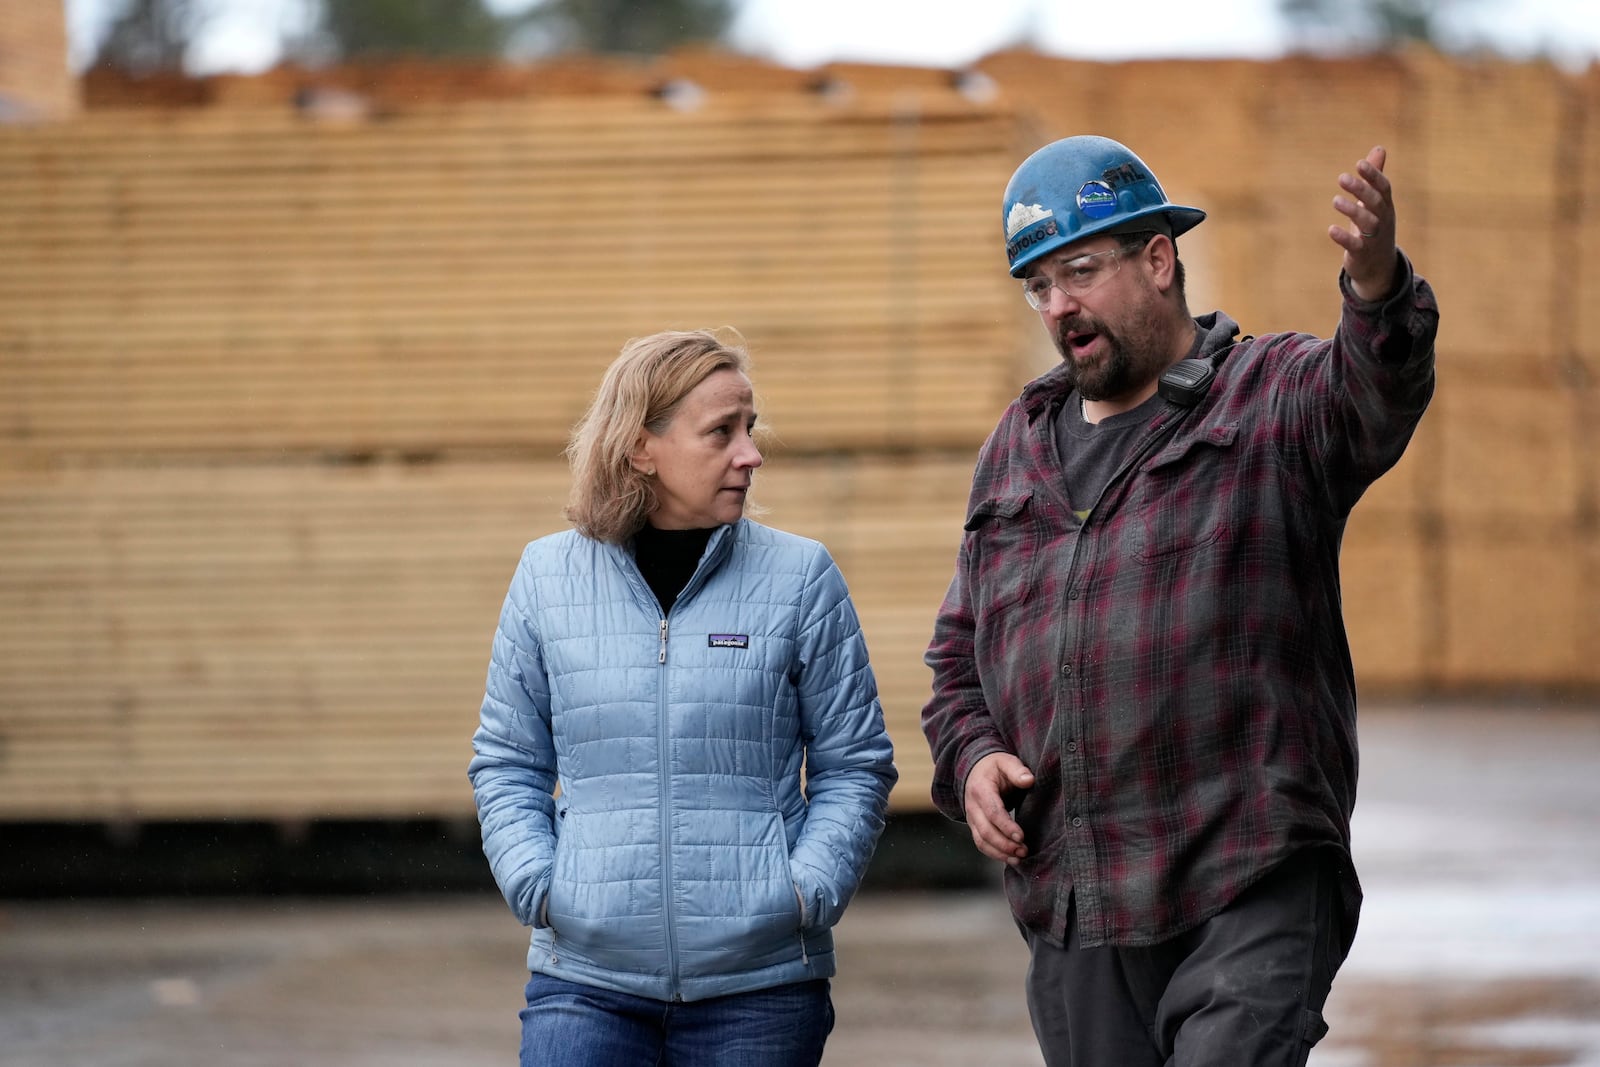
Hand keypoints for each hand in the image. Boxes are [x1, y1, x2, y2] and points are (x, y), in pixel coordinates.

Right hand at [963, 751, 1033, 865]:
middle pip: (986, 831)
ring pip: (982, 841)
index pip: (992, 812)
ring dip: (1000, 852)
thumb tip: (1028, 780)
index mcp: (981, 789)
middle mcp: (972, 806)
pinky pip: (982, 844)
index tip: (1021, 836)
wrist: (974, 770)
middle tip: (1024, 850)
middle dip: (1005, 844)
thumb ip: (1017, 770)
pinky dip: (995, 854)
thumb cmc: (994, 767)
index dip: (1006, 826)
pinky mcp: (975, 826)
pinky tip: (1010, 858)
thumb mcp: (1005, 762)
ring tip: (1019, 858)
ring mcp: (972, 818)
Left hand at [1328, 145, 1396, 301]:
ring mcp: (1374, 238)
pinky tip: (1331, 230)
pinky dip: (1344, 238)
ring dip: (1352, 211)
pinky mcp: (1362, 254)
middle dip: (1361, 189)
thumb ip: (1374, 177)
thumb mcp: (1376, 203)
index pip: (1383, 188)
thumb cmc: (1375, 228)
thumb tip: (1379, 148)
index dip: (1373, 175)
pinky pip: (1354, 246)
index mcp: (1385, 206)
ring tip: (1335, 200)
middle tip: (1342, 177)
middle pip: (1375, 203)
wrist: (1378, 266)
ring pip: (1367, 223)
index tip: (1359, 163)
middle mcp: (1382, 220)